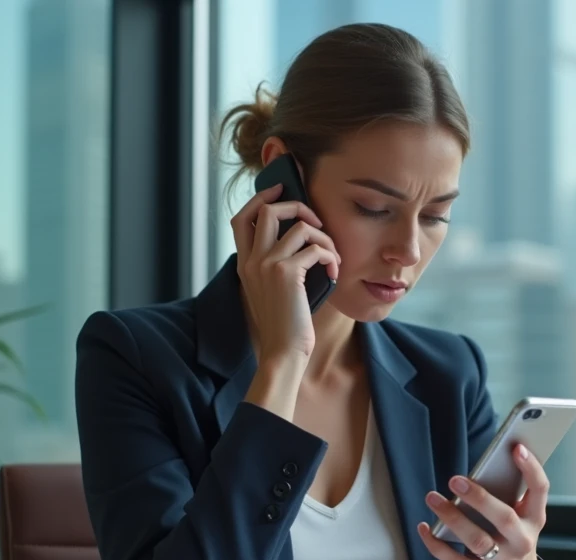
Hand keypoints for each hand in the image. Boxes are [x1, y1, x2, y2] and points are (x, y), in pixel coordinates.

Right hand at [230, 183, 340, 360]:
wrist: (283, 352)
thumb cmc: (284, 325)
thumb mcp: (272, 290)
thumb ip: (276, 265)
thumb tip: (301, 237)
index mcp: (244, 263)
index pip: (241, 218)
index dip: (260, 198)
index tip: (279, 190)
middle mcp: (251, 260)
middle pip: (267, 209)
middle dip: (297, 207)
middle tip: (317, 223)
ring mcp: (266, 265)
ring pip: (299, 226)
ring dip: (323, 237)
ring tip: (331, 256)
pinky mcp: (286, 273)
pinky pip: (315, 247)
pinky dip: (331, 255)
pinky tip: (335, 271)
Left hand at [417, 443, 548, 559]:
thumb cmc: (511, 538)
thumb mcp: (520, 519)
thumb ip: (508, 497)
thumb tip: (483, 468)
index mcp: (534, 520)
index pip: (540, 491)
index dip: (531, 469)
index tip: (516, 448)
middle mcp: (523, 542)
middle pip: (504, 517)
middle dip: (479, 498)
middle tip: (455, 479)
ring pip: (477, 540)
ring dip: (452, 518)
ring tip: (432, 498)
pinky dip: (436, 544)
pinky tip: (424, 528)